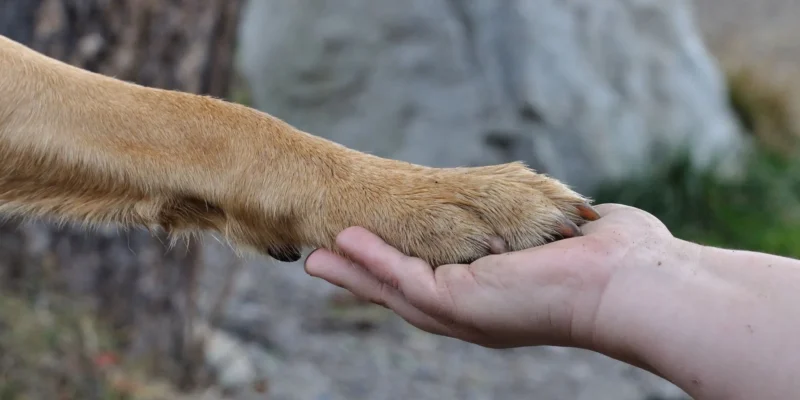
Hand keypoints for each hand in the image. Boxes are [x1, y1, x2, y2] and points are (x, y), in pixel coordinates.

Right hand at [304, 204, 676, 349]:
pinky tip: (345, 244)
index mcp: (494, 299)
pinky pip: (403, 278)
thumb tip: (573, 216)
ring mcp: (464, 312)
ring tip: (318, 256)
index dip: (399, 268)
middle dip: (363, 277)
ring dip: (355, 271)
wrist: (632, 282)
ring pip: (394, 291)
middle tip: (321, 262)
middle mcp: (474, 313)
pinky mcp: (459, 302)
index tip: (370, 250)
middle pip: (404, 294)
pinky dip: (372, 261)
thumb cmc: (614, 259)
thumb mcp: (564, 237)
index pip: (436, 282)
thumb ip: (549, 228)